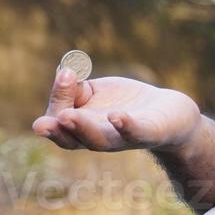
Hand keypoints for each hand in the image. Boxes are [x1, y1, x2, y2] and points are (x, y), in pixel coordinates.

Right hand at [31, 68, 200, 151]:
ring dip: (82, 129)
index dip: (57, 99)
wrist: (172, 115)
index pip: (59, 120)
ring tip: (68, 117)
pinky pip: (136, 134)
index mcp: (83, 127)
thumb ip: (78, 89)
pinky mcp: (150, 134)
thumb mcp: (99, 92)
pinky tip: (116, 116)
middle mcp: (99, 137)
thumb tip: (65, 74)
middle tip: (42, 123)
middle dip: (57, 130)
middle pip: (72, 139)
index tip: (65, 73)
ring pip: (99, 141)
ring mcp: (124, 139)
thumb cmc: (129, 105)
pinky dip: (125, 127)